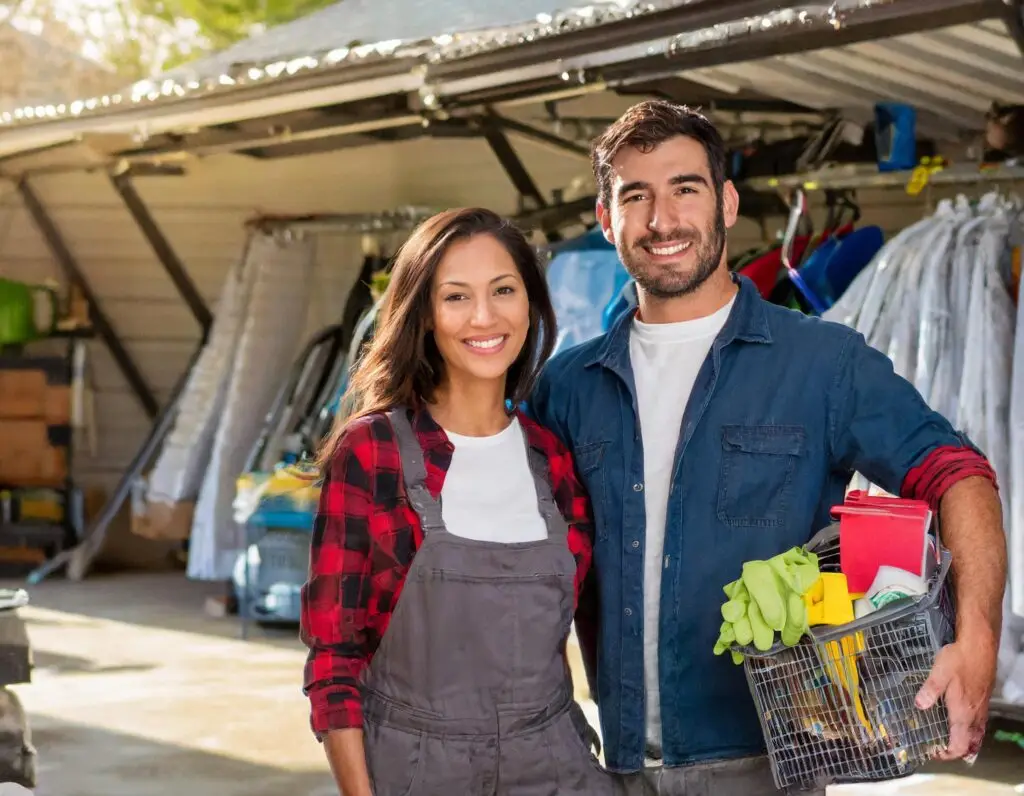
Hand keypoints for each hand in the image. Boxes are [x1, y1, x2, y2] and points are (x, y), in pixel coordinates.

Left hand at [915, 638, 995, 760]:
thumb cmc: (959, 659)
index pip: (958, 745)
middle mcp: (974, 715)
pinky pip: (979, 724)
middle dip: (954, 750)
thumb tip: (919, 706)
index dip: (946, 754)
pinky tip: (961, 722)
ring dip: (964, 741)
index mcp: (963, 713)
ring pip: (976, 735)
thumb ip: (929, 691)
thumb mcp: (939, 673)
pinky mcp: (983, 699)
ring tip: (948, 739)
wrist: (980, 645)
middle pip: (969, 744)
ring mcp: (981, 708)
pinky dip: (971, 731)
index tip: (933, 752)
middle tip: (938, 746)